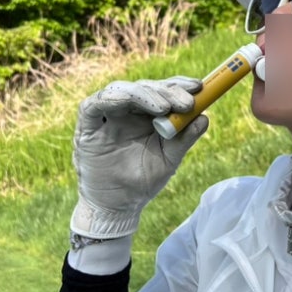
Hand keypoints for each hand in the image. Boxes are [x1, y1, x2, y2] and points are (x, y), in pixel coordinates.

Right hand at [70, 77, 208, 238]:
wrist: (118, 205)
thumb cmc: (144, 180)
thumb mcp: (169, 159)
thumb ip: (184, 139)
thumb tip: (204, 118)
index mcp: (148, 115)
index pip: (164, 91)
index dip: (180, 85)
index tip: (199, 88)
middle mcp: (128, 110)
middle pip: (146, 87)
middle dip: (167, 91)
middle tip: (186, 102)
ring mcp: (107, 116)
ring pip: (122, 90)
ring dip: (144, 94)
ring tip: (164, 108)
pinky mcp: (87, 126)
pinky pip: (93, 105)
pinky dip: (110, 98)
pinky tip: (127, 100)